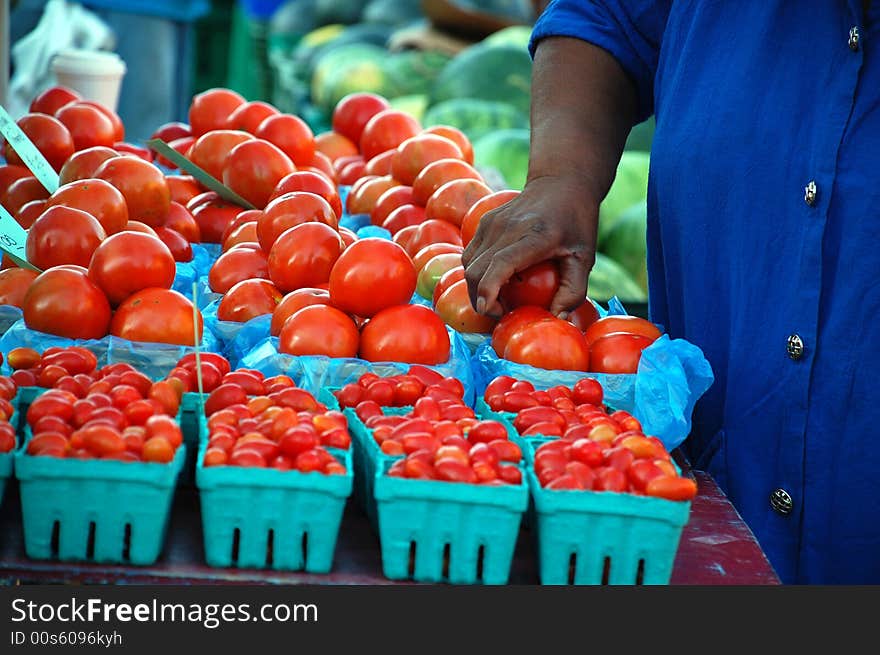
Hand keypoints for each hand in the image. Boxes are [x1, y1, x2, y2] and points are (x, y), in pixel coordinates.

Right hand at [462, 173, 599, 318]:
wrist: (561, 181)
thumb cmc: (577, 223)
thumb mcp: (585, 258)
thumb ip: (573, 292)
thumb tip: (557, 321)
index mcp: (535, 235)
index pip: (500, 265)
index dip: (489, 291)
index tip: (491, 311)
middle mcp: (507, 227)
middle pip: (477, 270)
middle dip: (480, 299)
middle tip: (501, 312)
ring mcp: (492, 222)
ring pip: (469, 264)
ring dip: (476, 288)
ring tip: (497, 299)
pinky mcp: (484, 222)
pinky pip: (471, 254)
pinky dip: (477, 273)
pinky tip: (494, 281)